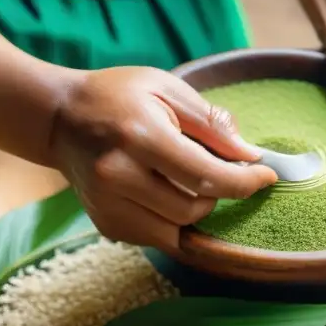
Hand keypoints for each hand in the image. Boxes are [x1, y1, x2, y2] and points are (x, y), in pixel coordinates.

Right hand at [49, 67, 276, 248]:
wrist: (58, 117)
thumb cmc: (118, 96)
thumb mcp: (167, 88)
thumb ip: (210, 123)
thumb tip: (250, 155)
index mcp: (139, 137)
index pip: (205, 175)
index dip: (244, 182)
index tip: (267, 176)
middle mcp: (118, 176)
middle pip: (193, 209)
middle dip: (217, 193)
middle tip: (217, 168)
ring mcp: (107, 205)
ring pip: (176, 231)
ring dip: (196, 211)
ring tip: (187, 180)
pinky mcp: (105, 224)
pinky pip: (155, 237)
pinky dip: (171, 221)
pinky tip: (162, 192)